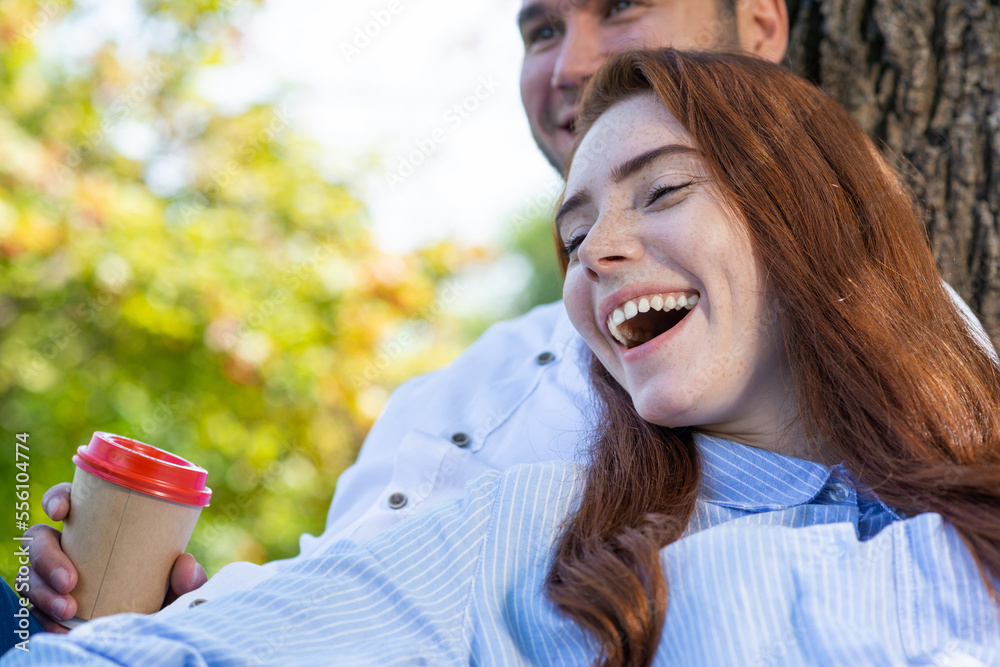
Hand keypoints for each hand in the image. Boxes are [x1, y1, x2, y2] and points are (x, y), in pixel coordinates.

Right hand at [26, 482, 207, 631]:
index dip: (57, 499)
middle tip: (70, 580)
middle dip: (46, 558)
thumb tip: (185, 563)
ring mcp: (55, 577)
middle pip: (40, 540)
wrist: (157, 628)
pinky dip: (44, 618)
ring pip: (30, 575)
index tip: (62, 511)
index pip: (68, 502)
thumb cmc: (165, 593)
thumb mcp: (180, 585)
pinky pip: (35, 609)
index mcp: (98, 527)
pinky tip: (60, 627)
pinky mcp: (50, 605)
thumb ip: (188, 577)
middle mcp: (71, 548)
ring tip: (67, 609)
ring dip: (43, 593)